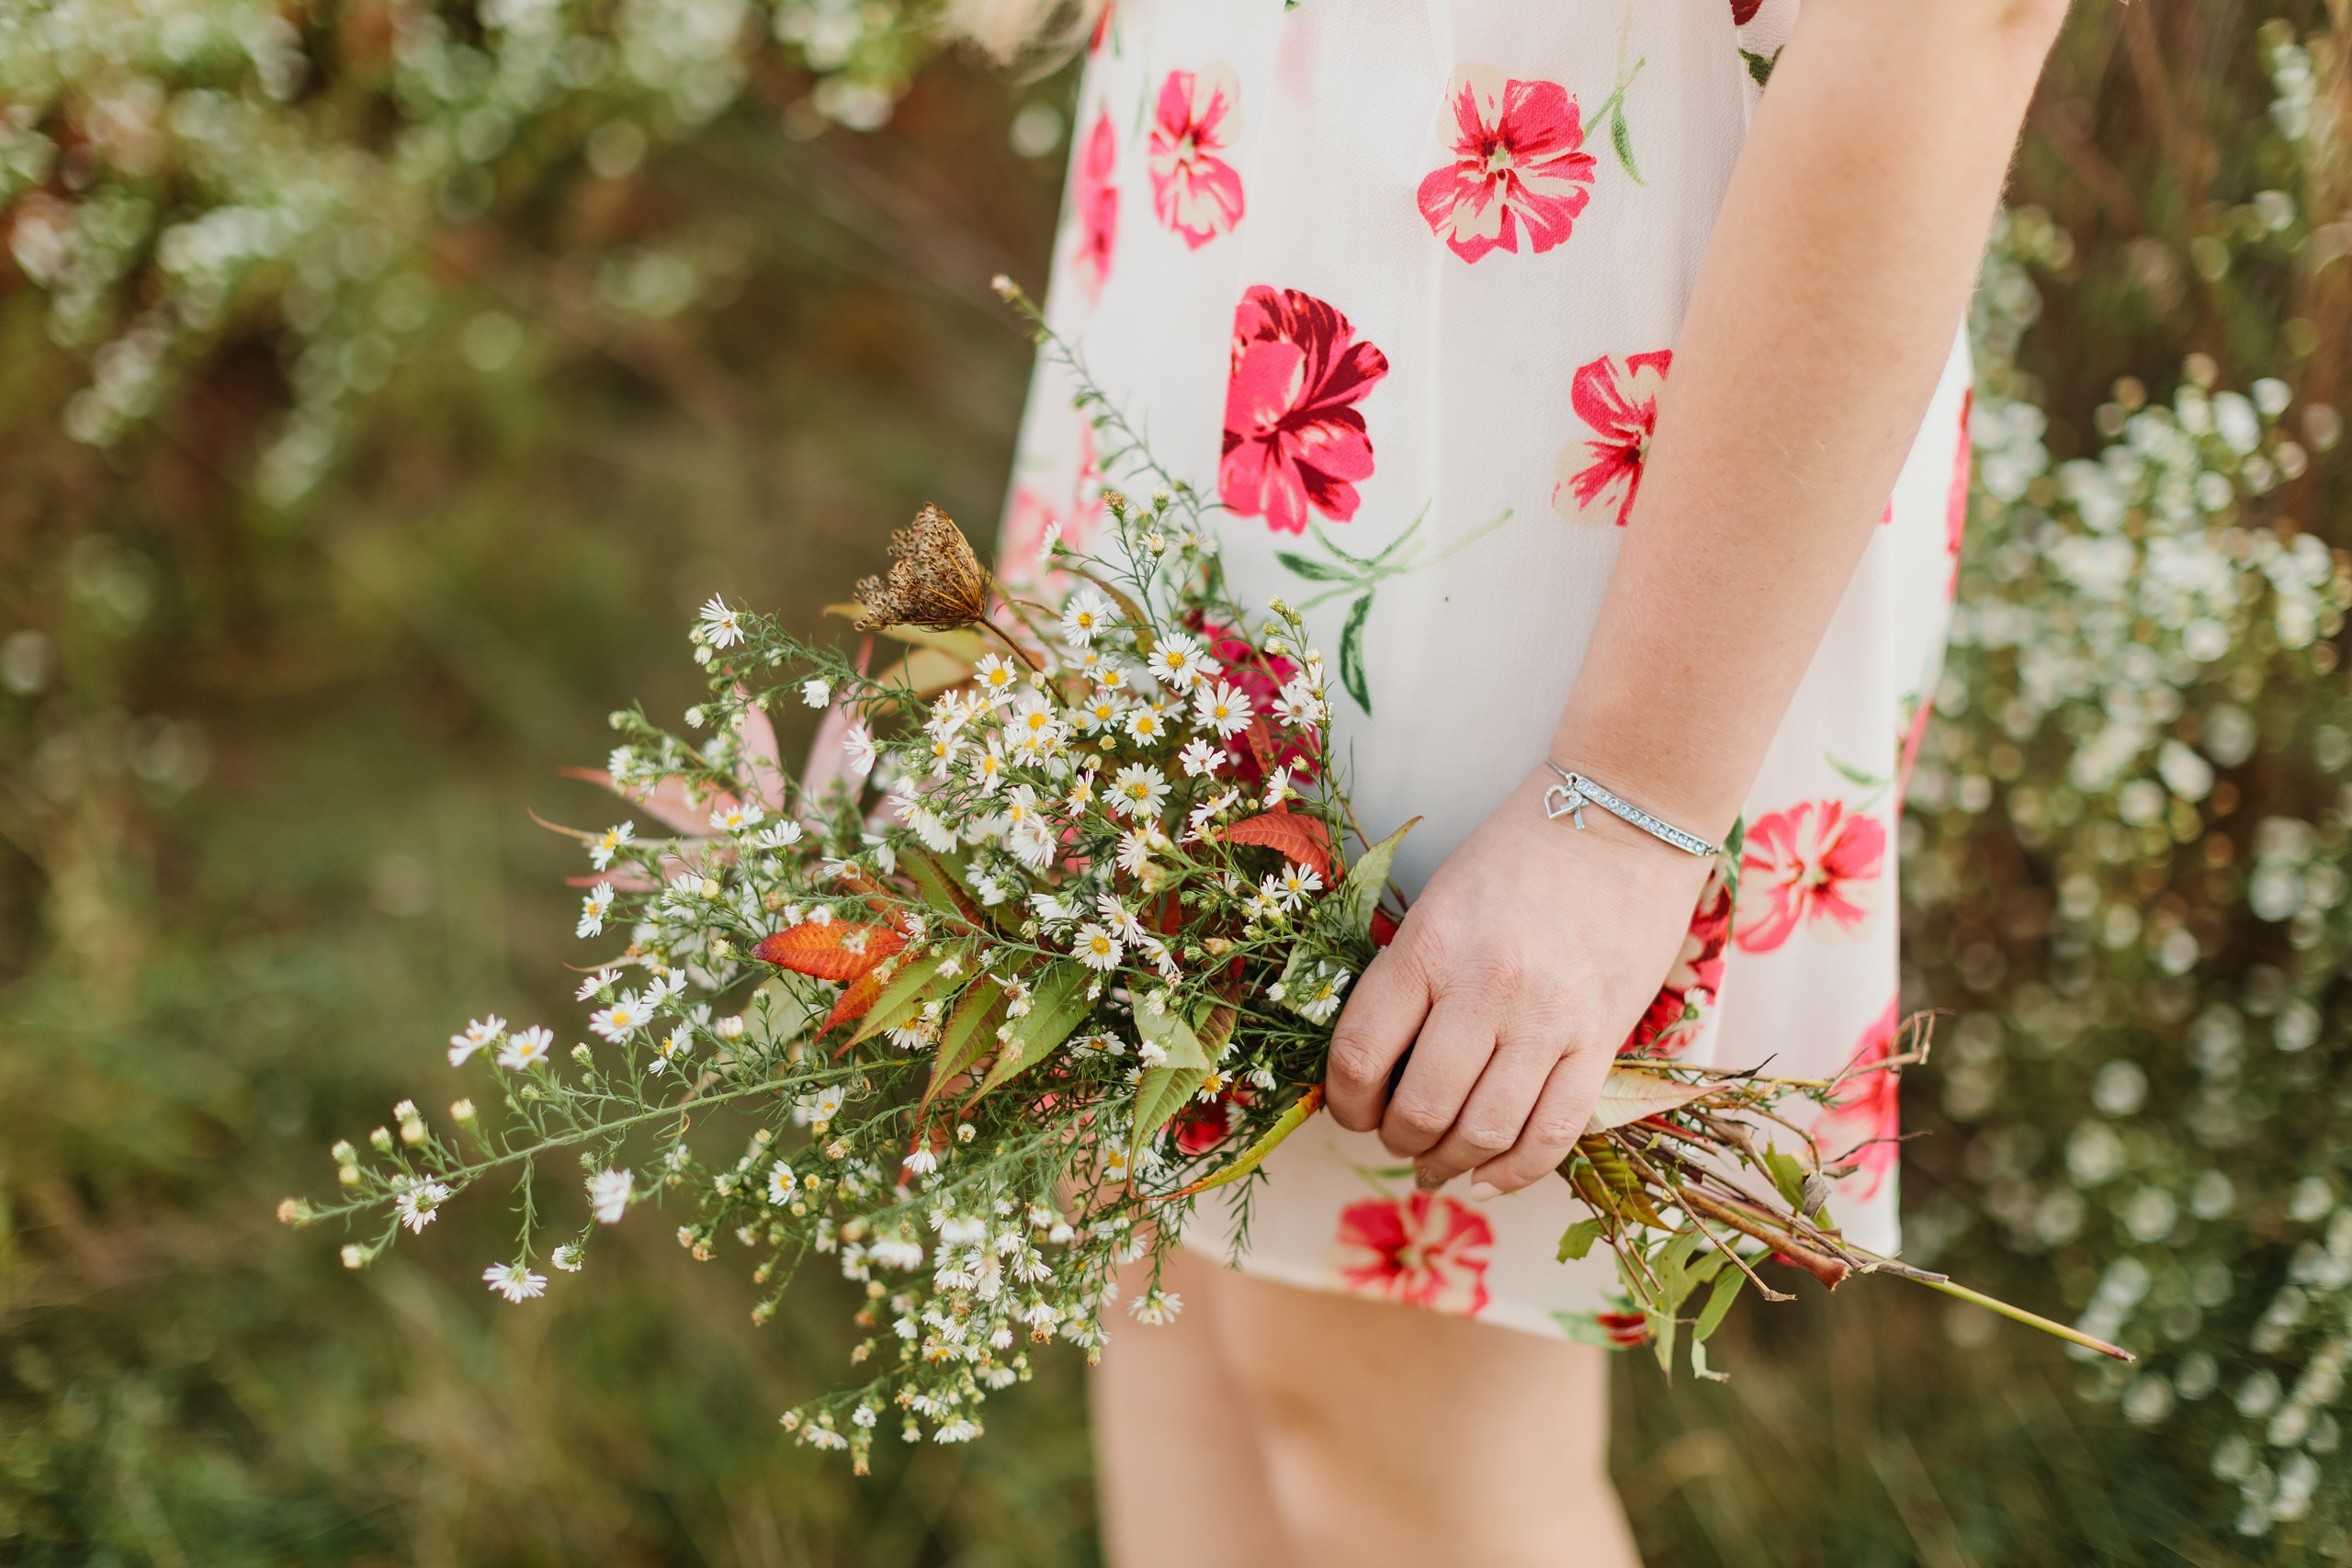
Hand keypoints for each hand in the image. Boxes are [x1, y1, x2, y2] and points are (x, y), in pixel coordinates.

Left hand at [1323, 768, 1715, 1195]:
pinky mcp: (1601, 1040)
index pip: (1361, 1054)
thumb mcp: (1438, 903)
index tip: (1351, 1110)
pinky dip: (1516, 1171)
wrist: (1618, 822)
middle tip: (1398, 1137)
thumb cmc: (1516, 858)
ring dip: (1451, 1162)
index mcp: (1428, 946)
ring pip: (1485, 1132)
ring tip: (1439, 1162)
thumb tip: (1376, 1068)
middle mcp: (1484, 987)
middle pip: (1422, 1108)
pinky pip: (1555, 1132)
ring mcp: (1548, 1019)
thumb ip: (1407, 980)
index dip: (1345, 1102)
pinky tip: (1490, 1176)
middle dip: (1398, 1140)